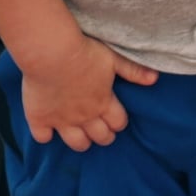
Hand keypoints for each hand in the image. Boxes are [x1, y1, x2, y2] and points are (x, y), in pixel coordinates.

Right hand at [19, 34, 157, 151]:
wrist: (51, 53)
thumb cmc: (84, 52)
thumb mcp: (113, 59)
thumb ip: (133, 71)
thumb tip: (155, 79)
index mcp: (104, 102)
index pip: (118, 123)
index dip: (119, 123)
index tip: (116, 119)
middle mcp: (85, 116)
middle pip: (101, 137)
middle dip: (104, 136)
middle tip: (101, 130)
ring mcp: (62, 120)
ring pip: (76, 143)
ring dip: (81, 142)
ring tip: (80, 135)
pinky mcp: (40, 118)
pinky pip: (43, 138)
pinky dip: (46, 136)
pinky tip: (48, 130)